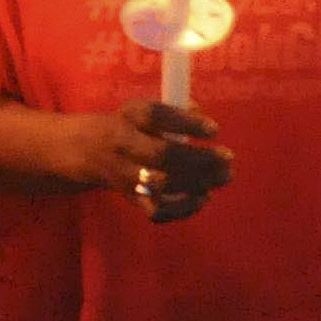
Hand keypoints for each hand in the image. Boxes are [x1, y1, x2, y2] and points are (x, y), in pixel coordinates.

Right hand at [80, 100, 233, 212]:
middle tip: (228, 159)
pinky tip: (203, 198)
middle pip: (162, 154)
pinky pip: (157, 210)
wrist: (91, 151)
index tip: (214, 130)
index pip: (156, 116)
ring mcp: (126, 176)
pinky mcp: (131, 199)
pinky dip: (184, 208)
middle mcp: (124, 146)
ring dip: (198, 183)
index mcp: (130, 116)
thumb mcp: (145, 109)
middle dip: (200, 159)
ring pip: (162, 185)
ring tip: (224, 177)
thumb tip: (203, 118)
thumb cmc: (131, 126)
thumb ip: (176, 111)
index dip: (187, 124)